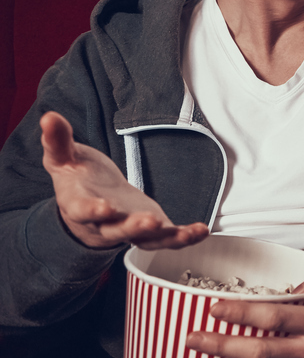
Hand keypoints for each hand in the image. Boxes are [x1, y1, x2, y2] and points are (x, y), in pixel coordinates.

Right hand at [40, 111, 207, 249]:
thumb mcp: (65, 158)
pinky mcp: (150, 230)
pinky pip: (166, 239)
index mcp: (79, 205)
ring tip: (187, 233)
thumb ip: (58, 141)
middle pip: (117, 230)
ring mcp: (128, 230)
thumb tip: (49, 117)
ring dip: (166, 238)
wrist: (93, 201)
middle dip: (133, 227)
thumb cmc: (79, 178)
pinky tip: (200, 231)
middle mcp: (104, 224)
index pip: (83, 211)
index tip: (104, 208)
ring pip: (144, 240)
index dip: (92, 211)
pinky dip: (183, 237)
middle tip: (150, 222)